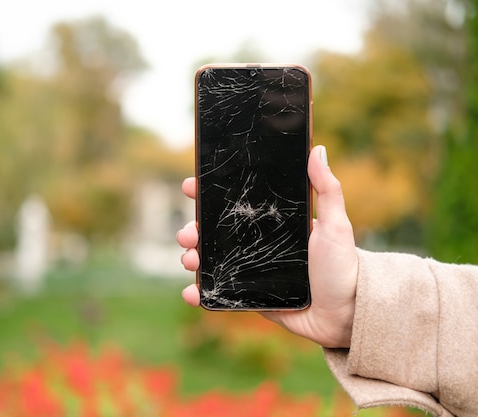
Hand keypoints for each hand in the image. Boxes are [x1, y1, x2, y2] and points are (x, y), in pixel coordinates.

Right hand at [176, 145, 357, 347]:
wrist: (347, 315)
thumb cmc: (343, 266)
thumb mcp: (336, 225)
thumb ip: (327, 190)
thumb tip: (317, 149)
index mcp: (273, 224)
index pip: (236, 203)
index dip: (210, 194)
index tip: (191, 186)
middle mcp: (257, 244)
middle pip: (214, 232)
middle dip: (193, 229)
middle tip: (188, 233)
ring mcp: (250, 271)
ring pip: (211, 260)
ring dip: (192, 258)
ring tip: (190, 260)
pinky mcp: (249, 298)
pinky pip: (219, 293)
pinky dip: (200, 294)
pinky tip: (191, 293)